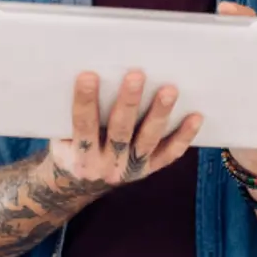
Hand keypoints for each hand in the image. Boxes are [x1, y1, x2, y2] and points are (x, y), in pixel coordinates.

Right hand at [47, 70, 202, 189]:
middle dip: (128, 102)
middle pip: (119, 131)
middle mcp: (106, 165)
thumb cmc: (69, 147)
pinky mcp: (149, 170)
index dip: (85, 101)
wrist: (78, 184)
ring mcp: (130, 169)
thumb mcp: (60, 137)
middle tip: (136, 75)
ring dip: (159, 114)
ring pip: (147, 140)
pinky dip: (184, 136)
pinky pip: (170, 154)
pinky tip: (196, 116)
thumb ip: (68, 114)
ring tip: (170, 90)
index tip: (88, 75)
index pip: (82, 125)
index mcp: (80, 156)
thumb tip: (76, 71)